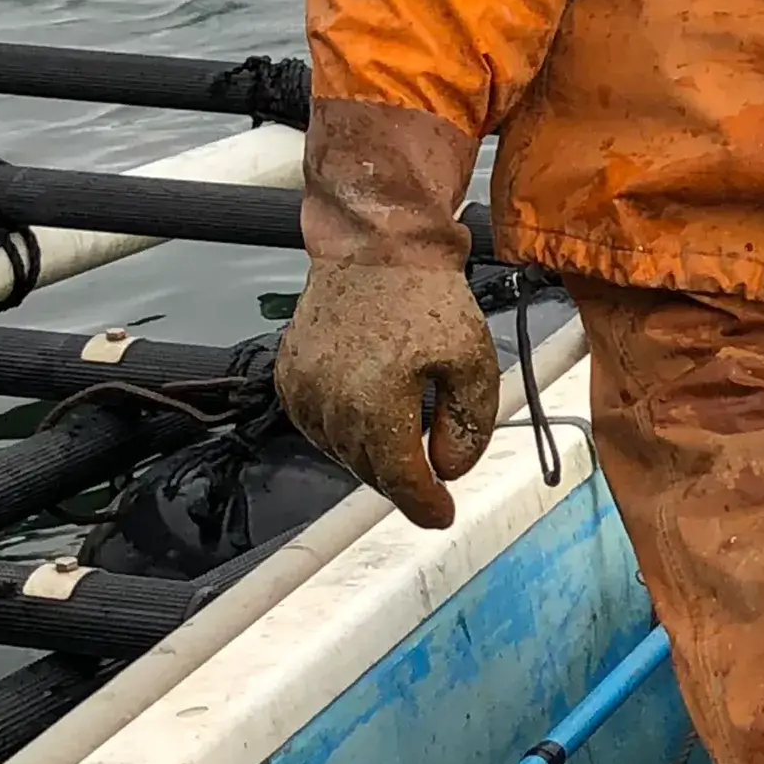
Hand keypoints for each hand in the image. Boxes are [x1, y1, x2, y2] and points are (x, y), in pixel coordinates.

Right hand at [276, 259, 500, 529]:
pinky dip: (343, 430)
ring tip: (401, 430)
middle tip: (430, 473)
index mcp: (377, 405)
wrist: (374, 248)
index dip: (424, 506)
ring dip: (373, 454)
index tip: (441, 515)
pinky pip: (317, 425)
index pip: (400, 481)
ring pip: (342, 451)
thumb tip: (449, 470)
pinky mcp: (289, 376)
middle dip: (403, 478)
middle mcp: (332, 405)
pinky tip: (366, 410)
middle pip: (371, 470)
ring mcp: (304, 391)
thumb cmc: (426, 298)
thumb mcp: (473, 363)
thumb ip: (468, 426)